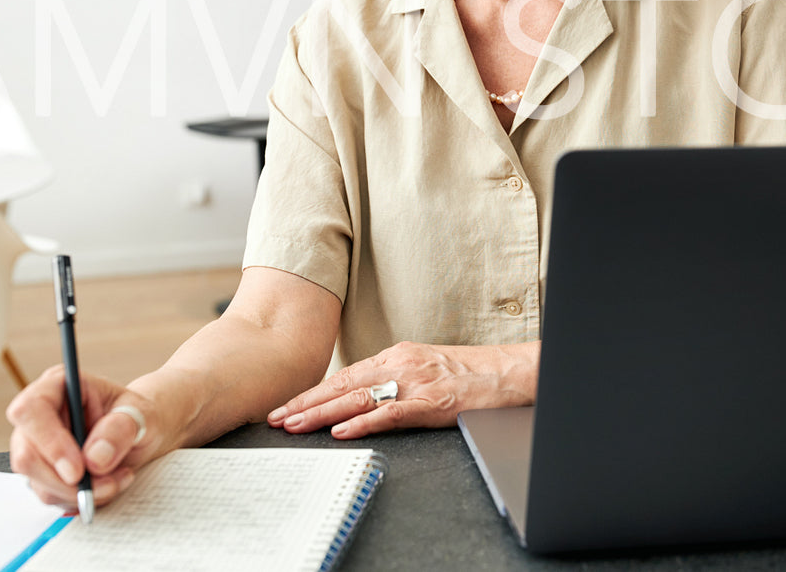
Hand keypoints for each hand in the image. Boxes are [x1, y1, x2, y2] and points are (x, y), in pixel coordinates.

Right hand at [6, 365, 159, 508]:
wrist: (140, 431)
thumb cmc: (137, 414)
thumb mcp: (141, 413)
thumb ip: (120, 429)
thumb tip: (94, 458)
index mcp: (58, 386)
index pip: (30, 410)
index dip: (49, 442)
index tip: (77, 470)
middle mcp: (40, 416)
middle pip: (26, 455)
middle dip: (66, 480)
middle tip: (105, 485)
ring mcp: (38, 447)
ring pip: (38, 482)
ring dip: (80, 491)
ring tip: (117, 479)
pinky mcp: (43, 473)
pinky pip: (52, 495)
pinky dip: (81, 498)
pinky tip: (108, 484)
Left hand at [266, 340, 538, 438]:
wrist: (510, 372)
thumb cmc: (473, 373)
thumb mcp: (427, 366)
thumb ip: (396, 377)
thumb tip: (365, 395)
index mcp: (398, 355)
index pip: (346, 375)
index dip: (314, 391)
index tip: (288, 405)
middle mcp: (401, 364)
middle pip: (343, 385)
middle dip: (306, 402)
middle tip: (275, 417)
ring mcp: (415, 382)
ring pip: (358, 398)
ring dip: (321, 413)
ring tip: (294, 425)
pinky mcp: (432, 402)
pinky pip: (390, 413)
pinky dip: (362, 422)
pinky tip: (340, 431)